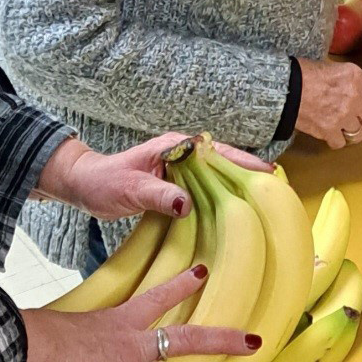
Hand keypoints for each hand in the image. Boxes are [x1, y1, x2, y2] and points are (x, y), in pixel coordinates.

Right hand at [15, 269, 258, 361]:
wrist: (38, 350)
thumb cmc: (40, 332)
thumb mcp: (63, 327)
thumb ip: (70, 337)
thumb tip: (46, 339)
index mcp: (119, 321)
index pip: (156, 297)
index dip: (180, 284)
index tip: (202, 272)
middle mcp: (132, 345)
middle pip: (186, 339)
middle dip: (222, 340)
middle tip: (251, 341)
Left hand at [34, 133, 270, 221]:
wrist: (84, 185)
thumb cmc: (104, 183)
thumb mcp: (129, 189)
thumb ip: (158, 195)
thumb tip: (186, 204)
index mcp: (175, 147)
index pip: (217, 152)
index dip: (243, 161)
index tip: (268, 172)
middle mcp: (182, 155)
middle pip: (224, 162)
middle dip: (250, 173)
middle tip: (276, 191)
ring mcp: (181, 170)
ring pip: (216, 176)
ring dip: (237, 186)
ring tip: (265, 202)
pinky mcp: (177, 185)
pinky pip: (205, 189)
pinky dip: (220, 198)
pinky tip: (233, 213)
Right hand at [294, 57, 361, 148]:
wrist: (285, 87)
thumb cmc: (305, 73)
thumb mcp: (335, 68)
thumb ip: (351, 81)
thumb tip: (359, 93)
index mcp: (357, 78)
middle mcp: (354, 98)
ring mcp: (343, 116)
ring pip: (359, 134)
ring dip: (354, 135)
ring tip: (347, 133)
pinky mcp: (328, 130)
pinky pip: (340, 143)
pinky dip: (336, 141)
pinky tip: (331, 136)